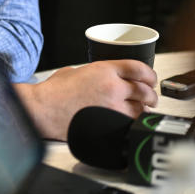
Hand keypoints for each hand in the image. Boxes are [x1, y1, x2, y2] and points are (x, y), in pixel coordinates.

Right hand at [16, 60, 156, 140]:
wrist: (43, 109)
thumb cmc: (54, 92)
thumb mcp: (76, 71)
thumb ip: (96, 73)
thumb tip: (105, 78)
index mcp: (104, 70)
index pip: (138, 68)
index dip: (149, 75)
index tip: (151, 79)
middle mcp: (112, 87)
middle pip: (144, 90)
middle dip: (151, 94)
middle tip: (151, 97)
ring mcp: (112, 107)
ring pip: (141, 109)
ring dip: (144, 110)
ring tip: (143, 110)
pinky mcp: (109, 124)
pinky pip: (131, 123)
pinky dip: (134, 122)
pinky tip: (132, 122)